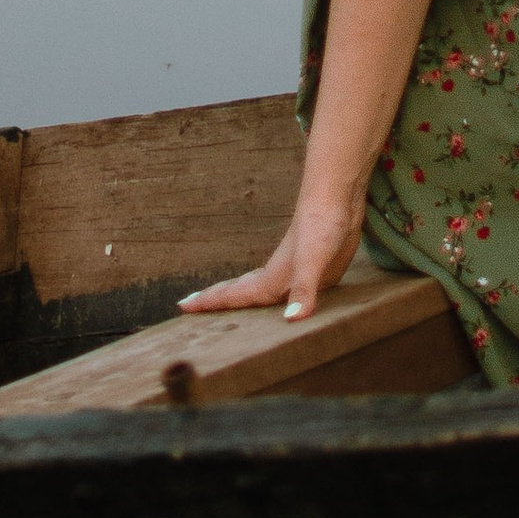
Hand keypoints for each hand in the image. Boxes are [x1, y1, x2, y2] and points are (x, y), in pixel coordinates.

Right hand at [176, 187, 365, 321]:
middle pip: (238, 291)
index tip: (182, 306)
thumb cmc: (323, 226)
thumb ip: (304, 289)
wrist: (336, 197)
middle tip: (189, 306)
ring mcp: (292, 272)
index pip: (234, 294)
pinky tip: (277, 301)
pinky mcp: (309, 272)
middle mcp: (277, 277)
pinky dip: (269, 298)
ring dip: (238, 298)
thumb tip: (291, 320)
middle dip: (215, 300)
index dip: (209, 301)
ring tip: (225, 306)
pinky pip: (281, 290)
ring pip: (258, 290)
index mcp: (272, 278)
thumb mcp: (314, 260)